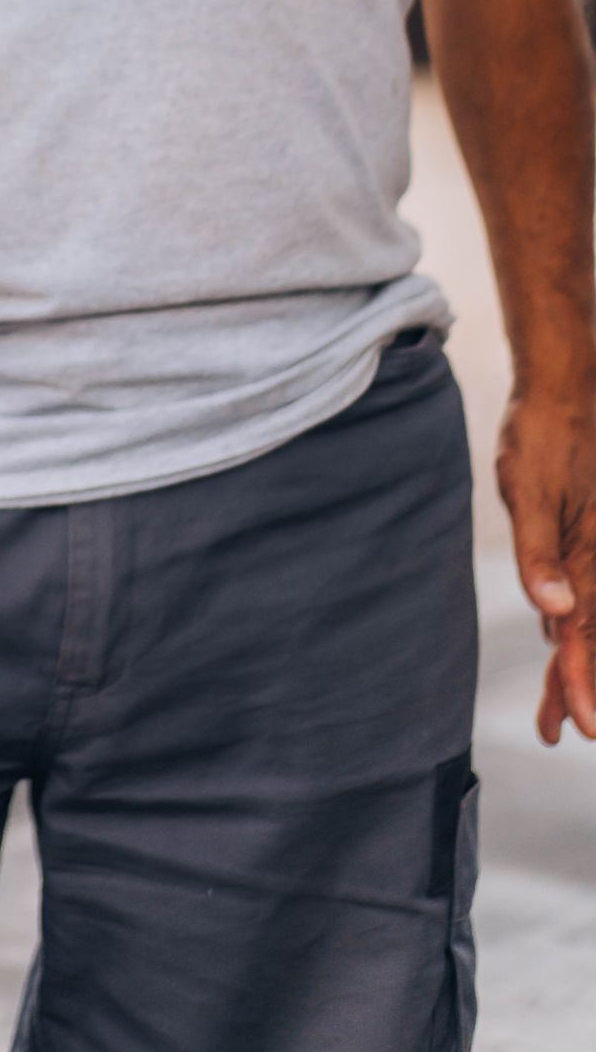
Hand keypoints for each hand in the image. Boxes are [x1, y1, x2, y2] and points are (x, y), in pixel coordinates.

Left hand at [496, 385, 595, 743]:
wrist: (565, 387)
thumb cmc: (544, 434)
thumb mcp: (529, 489)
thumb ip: (539, 554)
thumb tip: (554, 614)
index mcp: (595, 554)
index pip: (591, 633)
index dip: (584, 680)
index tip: (582, 723)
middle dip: (580, 686)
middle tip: (558, 731)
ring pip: (593, 623)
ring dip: (576, 665)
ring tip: (553, 715)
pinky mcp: (590, 543)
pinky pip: (588, 598)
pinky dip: (575, 631)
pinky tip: (560, 646)